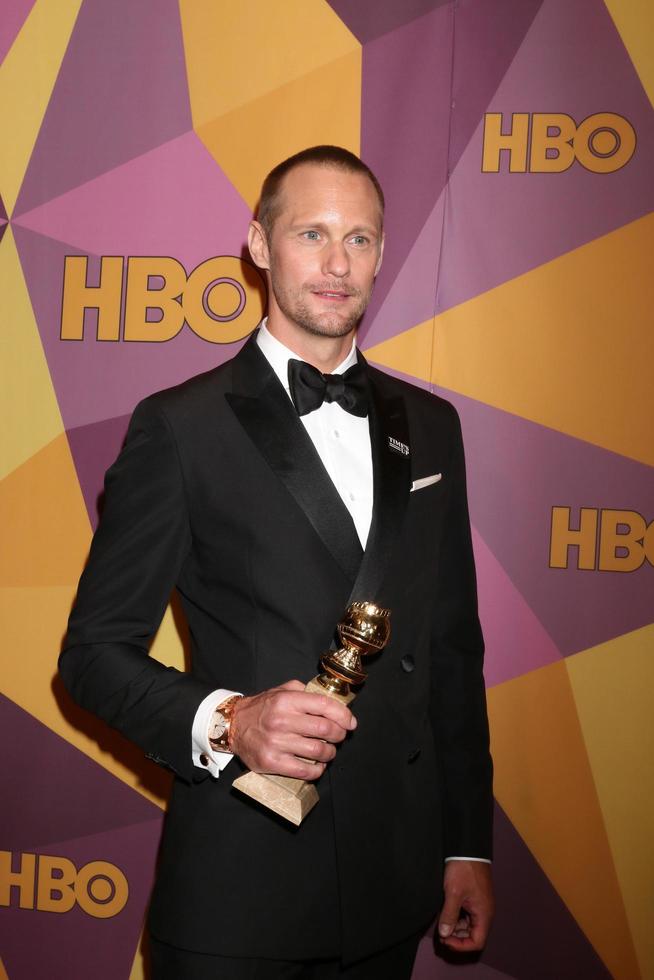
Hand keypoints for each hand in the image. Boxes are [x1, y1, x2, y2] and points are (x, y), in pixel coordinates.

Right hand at [229, 680, 356, 779]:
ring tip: (328, 751)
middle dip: (339, 734)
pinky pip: (304, 770)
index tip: (350, 722)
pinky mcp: (271, 762)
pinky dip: (317, 770)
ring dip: (330, 753)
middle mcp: (282, 720)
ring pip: (318, 751)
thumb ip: (304, 691)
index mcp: (287, 700)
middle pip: (325, 729)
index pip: (324, 705)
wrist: (232, 726)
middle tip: (339, 736)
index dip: (343, 715)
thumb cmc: (261, 708)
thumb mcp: (280, 691)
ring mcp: (276, 742)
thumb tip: (330, 700)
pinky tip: (317, 765)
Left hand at [437, 860, 493, 951]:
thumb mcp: (453, 893)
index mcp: (484, 914)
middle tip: (440, 932)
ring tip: (441, 923)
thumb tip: (445, 933)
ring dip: (454, 927)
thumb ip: (449, 915)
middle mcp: (484, 912)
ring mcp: (479, 905)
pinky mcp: (473, 899)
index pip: (477, 942)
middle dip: (456, 936)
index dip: (461, 946)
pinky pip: (465, 915)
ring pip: (467, 926)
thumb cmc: (464, 869)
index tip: (446, 940)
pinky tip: (445, 913)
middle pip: (472, 935)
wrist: (467, 848)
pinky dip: (455, 917)